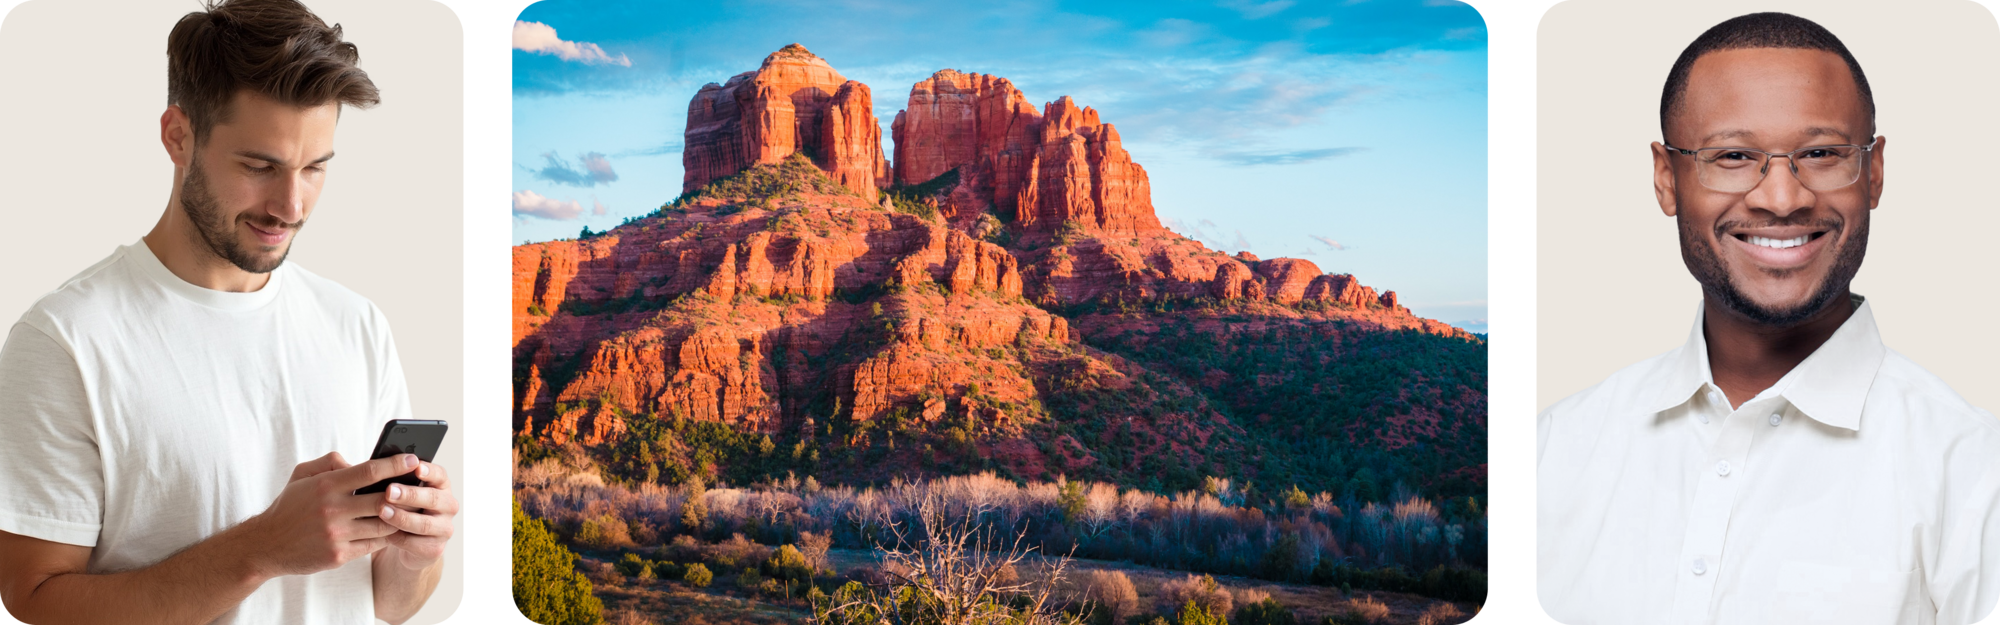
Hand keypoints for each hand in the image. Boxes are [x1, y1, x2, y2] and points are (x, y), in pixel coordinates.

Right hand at [296, 452, 456, 570]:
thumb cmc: (290, 506)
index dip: (395, 464)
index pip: (369, 471)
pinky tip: (391, 529)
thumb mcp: (302, 475)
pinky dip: (385, 536)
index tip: (412, 459)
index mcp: (326, 485)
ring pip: (383, 524)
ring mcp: (336, 535)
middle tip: (418, 487)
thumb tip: (357, 461)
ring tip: (409, 510)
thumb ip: (330, 462)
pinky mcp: (338, 555)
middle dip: (405, 493)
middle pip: (383, 499)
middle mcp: (332, 509)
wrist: (266, 544)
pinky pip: (373, 544)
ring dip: (399, 517)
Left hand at [378, 458, 455, 569]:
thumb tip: (364, 464)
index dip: (428, 470)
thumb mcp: (393, 487)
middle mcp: (447, 504)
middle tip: (389, 491)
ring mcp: (443, 527)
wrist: (407, 541)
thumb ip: (386, 474)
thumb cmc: (392, 506)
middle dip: (411, 493)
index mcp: (440, 484)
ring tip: (381, 512)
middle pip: (434, 497)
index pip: (439, 473)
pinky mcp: (434, 548)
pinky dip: (400, 538)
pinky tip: (384, 533)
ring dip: (402, 517)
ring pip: (424, 523)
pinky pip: (417, 544)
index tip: (414, 465)